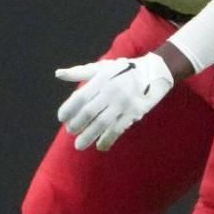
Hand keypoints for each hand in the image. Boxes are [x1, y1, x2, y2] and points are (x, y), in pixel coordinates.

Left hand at [55, 52, 175, 151]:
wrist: (154, 71)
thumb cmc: (124, 69)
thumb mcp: (102, 67)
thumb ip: (80, 72)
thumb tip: (58, 74)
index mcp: (101, 79)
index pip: (80, 97)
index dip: (68, 109)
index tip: (62, 118)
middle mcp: (111, 90)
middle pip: (89, 112)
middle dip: (77, 125)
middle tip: (71, 132)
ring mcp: (123, 102)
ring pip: (102, 123)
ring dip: (89, 136)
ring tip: (79, 145)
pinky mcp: (134, 112)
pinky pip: (118, 129)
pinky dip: (108, 139)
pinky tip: (100, 146)